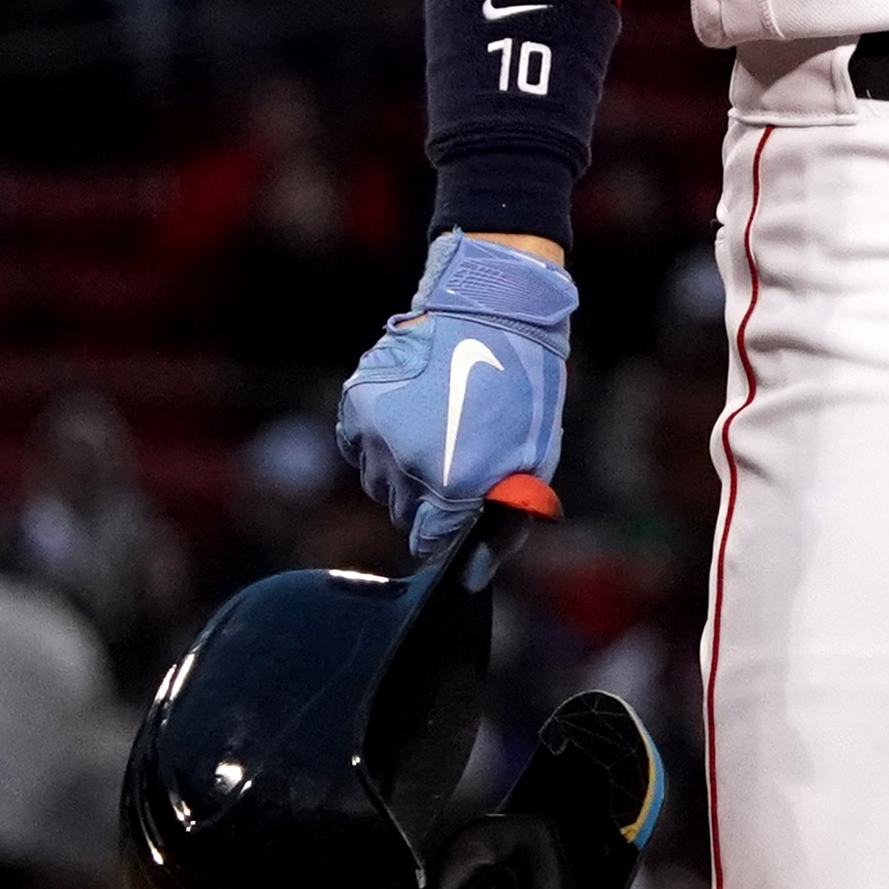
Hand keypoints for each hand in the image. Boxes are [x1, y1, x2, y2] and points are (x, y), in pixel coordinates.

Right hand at [336, 233, 577, 559]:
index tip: (457, 515)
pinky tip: (410, 417)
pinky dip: (378, 442)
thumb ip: (502, 529)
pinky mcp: (356, 404)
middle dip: (428, 502)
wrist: (491, 311)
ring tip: (436, 433)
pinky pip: (357, 448)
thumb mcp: (532, 465)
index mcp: (454, 486)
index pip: (428, 544)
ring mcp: (377, 433)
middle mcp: (407, 466)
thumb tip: (471, 577)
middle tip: (456, 461)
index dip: (445, 534)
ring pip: (378, 484)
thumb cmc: (522, 392)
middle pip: (402, 515)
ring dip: (401, 473)